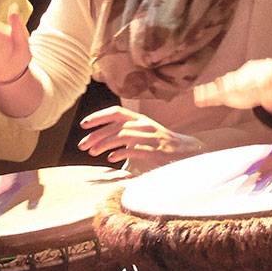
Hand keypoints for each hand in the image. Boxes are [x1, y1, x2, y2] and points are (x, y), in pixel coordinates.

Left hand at [78, 106, 203, 168]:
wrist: (189, 151)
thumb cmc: (163, 143)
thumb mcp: (145, 132)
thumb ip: (128, 130)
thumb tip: (104, 134)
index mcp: (141, 119)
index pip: (116, 112)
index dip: (98, 116)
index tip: (83, 124)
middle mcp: (145, 125)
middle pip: (115, 126)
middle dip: (95, 135)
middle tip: (82, 145)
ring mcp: (152, 138)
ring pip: (122, 136)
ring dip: (104, 144)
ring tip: (92, 152)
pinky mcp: (157, 151)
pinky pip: (135, 150)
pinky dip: (121, 153)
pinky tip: (111, 158)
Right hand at [192, 59, 271, 114]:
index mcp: (266, 73)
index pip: (262, 79)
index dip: (259, 83)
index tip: (254, 88)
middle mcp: (251, 74)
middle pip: (242, 81)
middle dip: (235, 86)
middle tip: (225, 90)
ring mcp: (241, 78)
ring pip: (230, 83)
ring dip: (220, 88)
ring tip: (207, 94)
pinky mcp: (234, 83)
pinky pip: (222, 88)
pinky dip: (211, 92)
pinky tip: (200, 96)